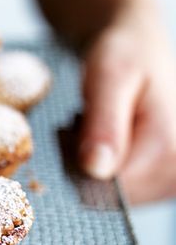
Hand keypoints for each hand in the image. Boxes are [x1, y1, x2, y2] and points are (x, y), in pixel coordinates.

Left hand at [78, 8, 175, 203]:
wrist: (140, 48)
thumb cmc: (126, 54)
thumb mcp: (109, 77)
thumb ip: (103, 124)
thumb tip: (96, 169)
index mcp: (169, 147)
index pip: (109, 188)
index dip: (80, 163)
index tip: (77, 126)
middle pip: (111, 195)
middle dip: (89, 163)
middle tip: (87, 122)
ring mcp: (172, 180)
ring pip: (114, 195)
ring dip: (97, 165)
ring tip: (100, 127)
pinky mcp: (164, 181)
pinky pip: (123, 190)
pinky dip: (107, 167)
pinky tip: (110, 139)